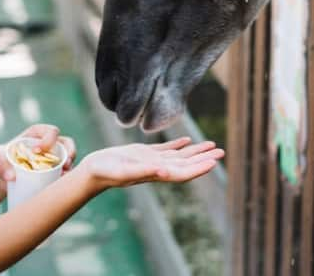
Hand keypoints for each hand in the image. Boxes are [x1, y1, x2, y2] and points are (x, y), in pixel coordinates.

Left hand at [0, 124, 76, 190]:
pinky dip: (66, 177)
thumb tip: (11, 177)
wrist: (1, 175)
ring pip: (69, 158)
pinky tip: (61, 183)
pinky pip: (65, 172)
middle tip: (64, 164)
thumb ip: (2, 164)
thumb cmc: (0, 159)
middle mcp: (49, 144)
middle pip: (66, 143)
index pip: (50, 131)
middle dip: (69, 152)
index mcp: (37, 134)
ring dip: (70, 166)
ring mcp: (53, 157)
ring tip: (64, 175)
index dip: (48, 139)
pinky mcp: (54, 171)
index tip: (37, 151)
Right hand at [77, 137, 223, 190]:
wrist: (92, 170)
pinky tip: (188, 140)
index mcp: (155, 174)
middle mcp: (157, 168)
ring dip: (196, 151)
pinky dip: (179, 145)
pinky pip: (166, 149)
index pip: (183, 173)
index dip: (199, 168)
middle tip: (222, 151)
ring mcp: (152, 161)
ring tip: (212, 145)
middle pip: (186, 164)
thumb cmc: (105, 172)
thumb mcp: (124, 171)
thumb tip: (164, 172)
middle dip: (204, 158)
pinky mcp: (144, 153)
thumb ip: (144, 171)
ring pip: (179, 156)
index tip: (214, 163)